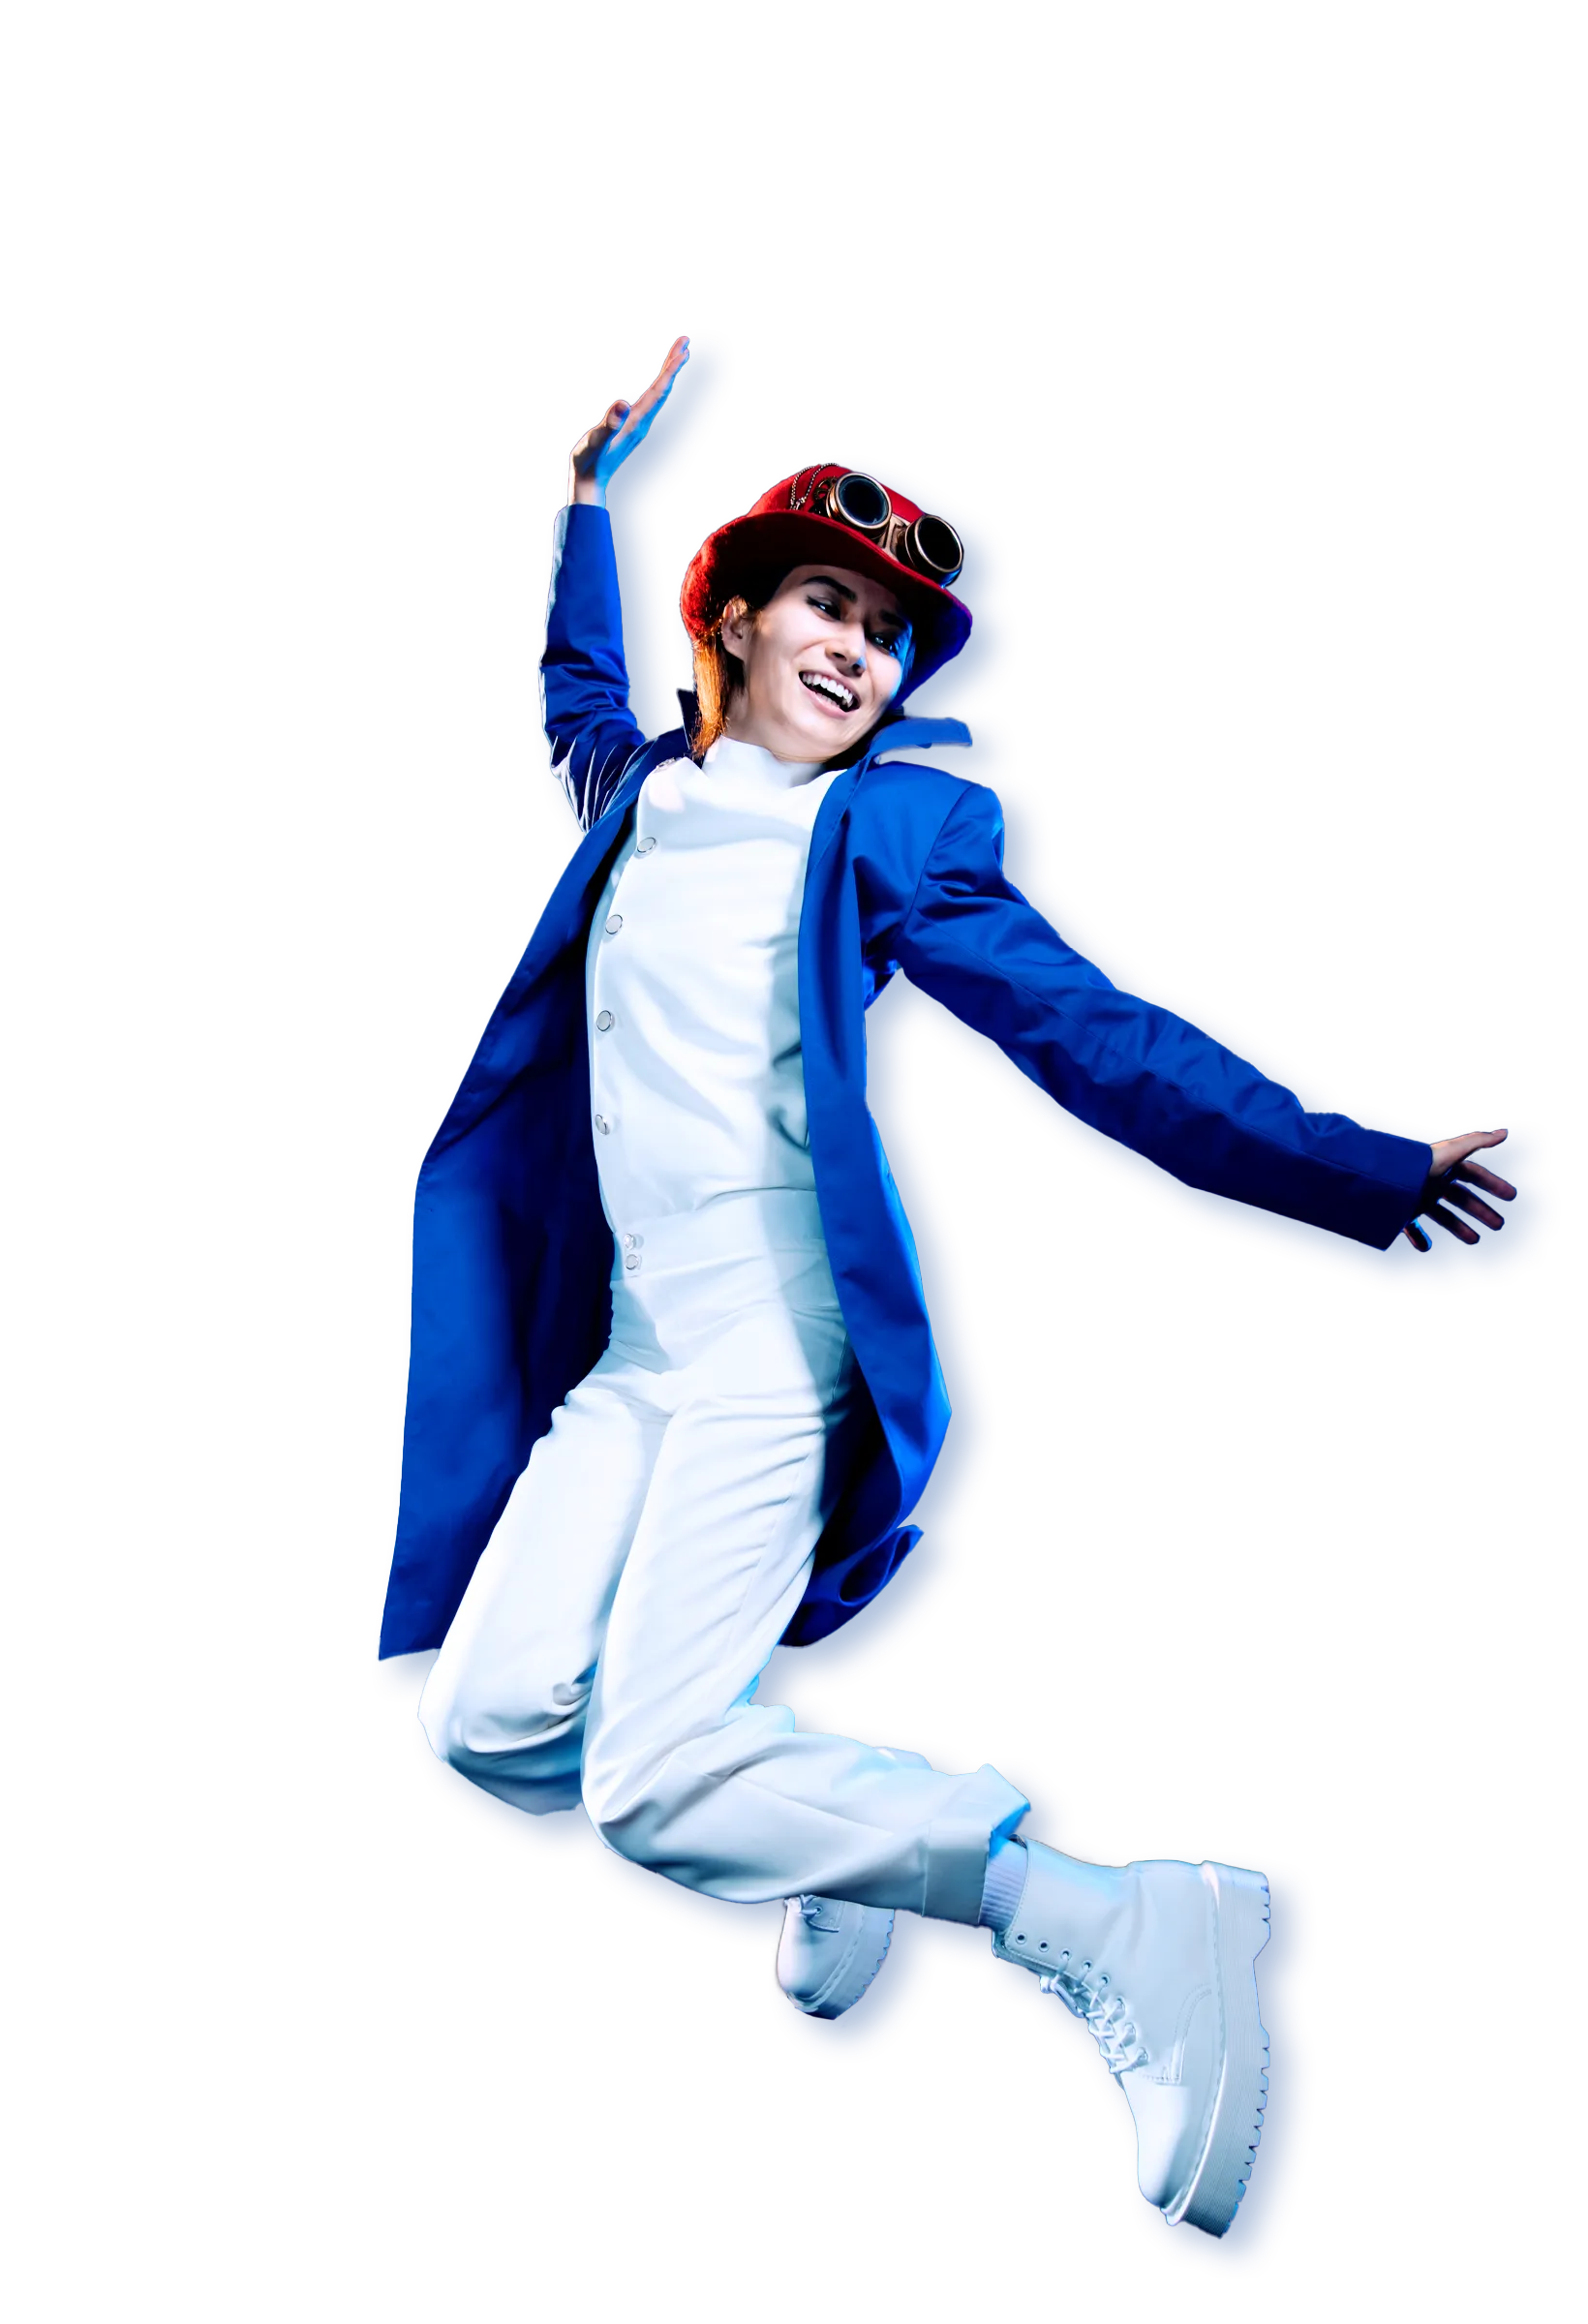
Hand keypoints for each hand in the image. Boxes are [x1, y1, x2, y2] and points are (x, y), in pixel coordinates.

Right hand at [567, 336, 690, 507]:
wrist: (589, 483)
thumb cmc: (589, 462)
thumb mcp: (595, 442)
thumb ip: (608, 425)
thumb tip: (623, 405)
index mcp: (636, 422)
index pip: (658, 392)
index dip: (671, 371)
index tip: (683, 351)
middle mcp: (641, 422)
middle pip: (663, 390)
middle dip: (673, 366)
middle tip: (685, 343)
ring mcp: (637, 425)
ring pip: (658, 395)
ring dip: (667, 374)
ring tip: (676, 356)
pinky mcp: (630, 427)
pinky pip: (649, 402)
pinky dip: (656, 388)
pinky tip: (657, 385)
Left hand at [1402, 1126, 1514, 1251]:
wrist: (1382, 1182)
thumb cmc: (1417, 1166)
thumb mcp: (1449, 1154)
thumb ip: (1476, 1143)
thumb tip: (1504, 1133)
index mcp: (1443, 1167)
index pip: (1473, 1175)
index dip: (1492, 1184)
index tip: (1510, 1197)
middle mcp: (1431, 1182)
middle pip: (1461, 1197)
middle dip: (1480, 1210)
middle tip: (1498, 1225)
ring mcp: (1417, 1198)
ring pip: (1441, 1215)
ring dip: (1458, 1227)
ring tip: (1474, 1240)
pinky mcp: (1401, 1212)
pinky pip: (1411, 1227)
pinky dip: (1418, 1238)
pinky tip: (1426, 1248)